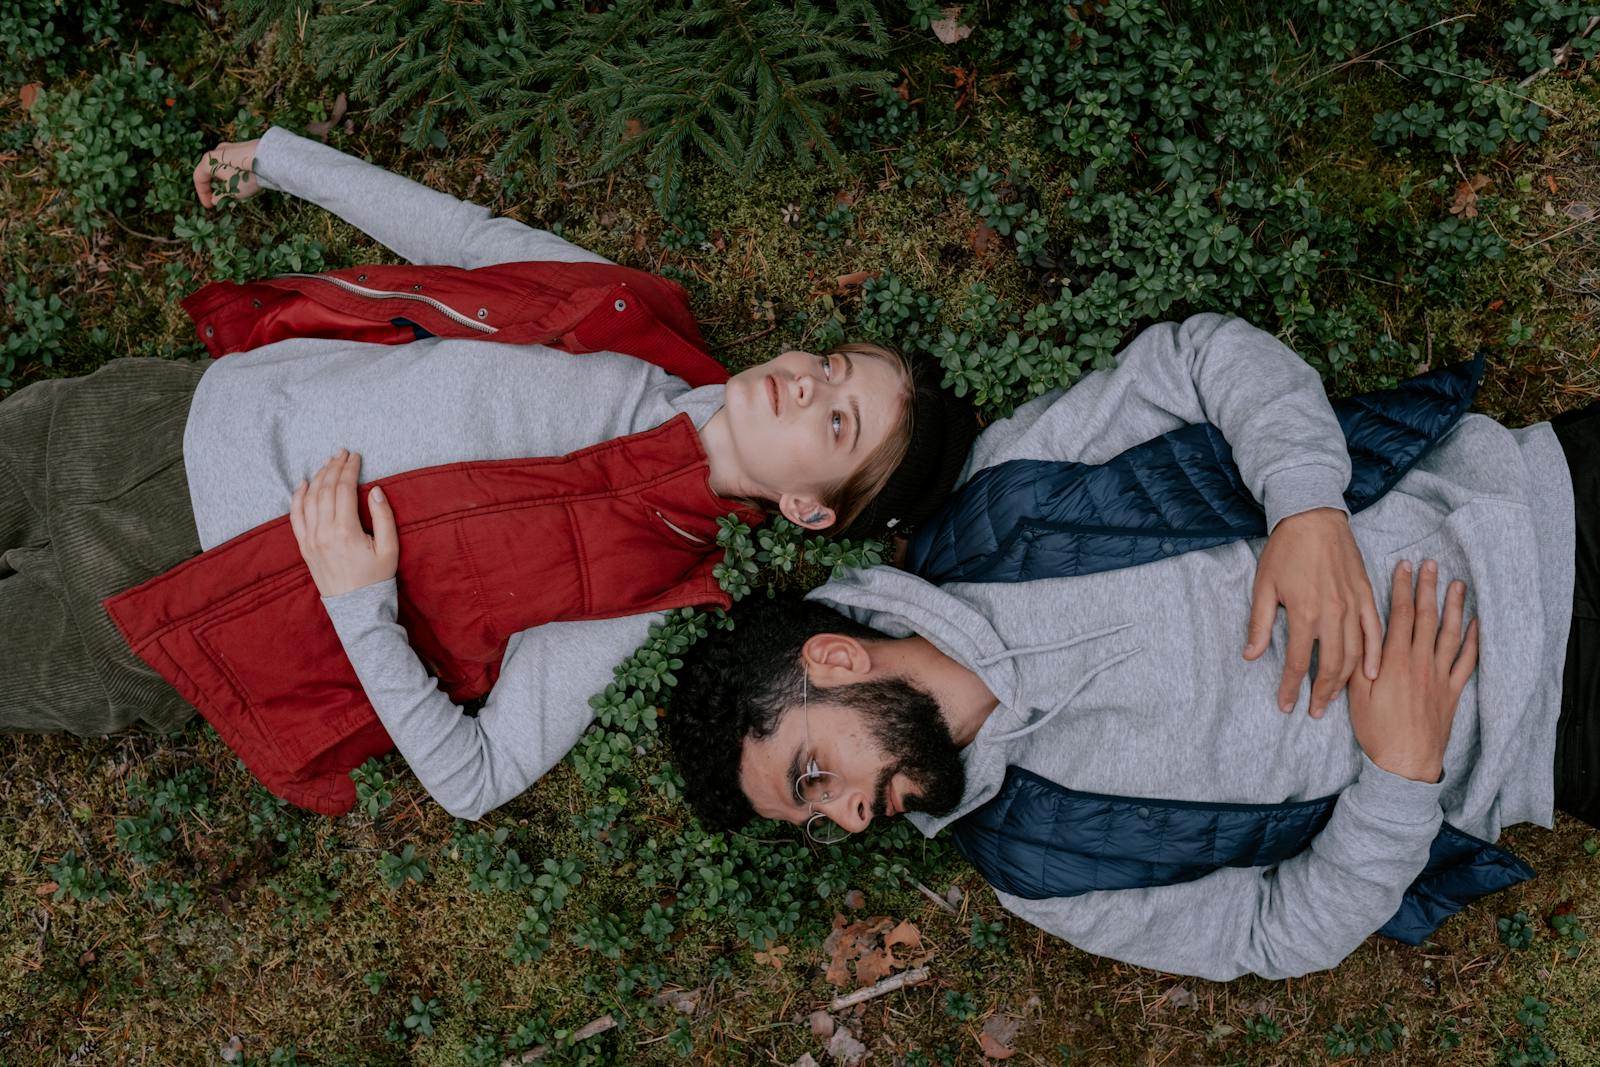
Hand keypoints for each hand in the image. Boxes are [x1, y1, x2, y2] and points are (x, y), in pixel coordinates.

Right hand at [193, 139, 261, 207]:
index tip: (209, 206)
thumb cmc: (245, 176)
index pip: (199, 178)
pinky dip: (233, 174)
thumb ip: (220, 197)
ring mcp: (229, 148)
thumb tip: (215, 200)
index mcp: (208, 161)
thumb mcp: (232, 192)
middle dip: (215, 188)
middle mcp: (216, 151)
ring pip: (222, 167)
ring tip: (233, 193)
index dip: (202, 194)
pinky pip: (232, 163)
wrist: (268, 159)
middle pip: (210, 172)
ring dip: (225, 182)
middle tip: (220, 200)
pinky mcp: (242, 148)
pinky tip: (242, 182)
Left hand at [288, 450, 398, 596]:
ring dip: (318, 477)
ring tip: (328, 464)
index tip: (356, 457)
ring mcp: (311, 540)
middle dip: (334, 467)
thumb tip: (375, 490)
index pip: (344, 489)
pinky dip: (297, 497)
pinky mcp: (304, 547)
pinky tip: (303, 483)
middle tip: (342, 454)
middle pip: (326, 490)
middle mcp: (324, 532)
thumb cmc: (376, 578)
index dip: (349, 469)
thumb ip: (383, 517)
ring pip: (310, 499)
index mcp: (346, 531)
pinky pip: (295, 517)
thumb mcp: (389, 549)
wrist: (356, 607)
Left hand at [1244, 507, 1381, 716]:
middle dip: (1322, 693)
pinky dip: (1376, 655)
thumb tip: (1249, 655)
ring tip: (1336, 699)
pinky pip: (1376, 632)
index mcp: (1303, 613)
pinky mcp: (1367, 595)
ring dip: (1346, 681)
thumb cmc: (1284, 550)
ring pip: (1355, 654)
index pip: (1296, 662)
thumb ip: (1259, 624)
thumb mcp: (1263, 586)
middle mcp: (1332, 613)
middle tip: (1315, 712)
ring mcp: (1353, 605)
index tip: (1286, 706)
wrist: (1313, 517)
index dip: (1290, 688)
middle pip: (1330, 665)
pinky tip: (1372, 675)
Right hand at [1347, 560, 1478, 782]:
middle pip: (1427, 618)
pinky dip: (1473, 642)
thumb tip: (1354, 640)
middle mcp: (1419, 663)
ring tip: (1458, 586)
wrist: (1404, 762)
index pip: (1400, 616)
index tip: (1404, 568)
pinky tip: (1476, 626)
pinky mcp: (1452, 691)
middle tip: (1432, 565)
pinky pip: (1466, 661)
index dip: (1402, 589)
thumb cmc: (1375, 731)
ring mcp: (1439, 676)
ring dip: (1454, 608)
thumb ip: (1356, 666)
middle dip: (1429, 589)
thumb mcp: (1355, 696)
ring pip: (1450, 634)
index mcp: (1393, 661)